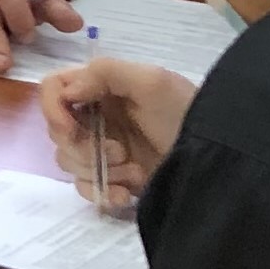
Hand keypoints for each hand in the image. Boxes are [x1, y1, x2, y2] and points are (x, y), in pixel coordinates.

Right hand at [36, 61, 196, 213]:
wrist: (216, 158)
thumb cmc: (184, 113)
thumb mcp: (152, 82)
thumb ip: (105, 73)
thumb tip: (67, 92)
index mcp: (100, 87)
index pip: (53, 90)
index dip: (53, 110)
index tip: (70, 129)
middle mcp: (97, 115)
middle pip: (57, 132)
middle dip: (83, 147)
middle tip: (120, 151)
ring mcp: (104, 148)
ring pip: (69, 161)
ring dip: (99, 170)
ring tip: (134, 171)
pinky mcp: (113, 177)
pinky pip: (86, 187)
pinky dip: (102, 192)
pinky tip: (125, 195)